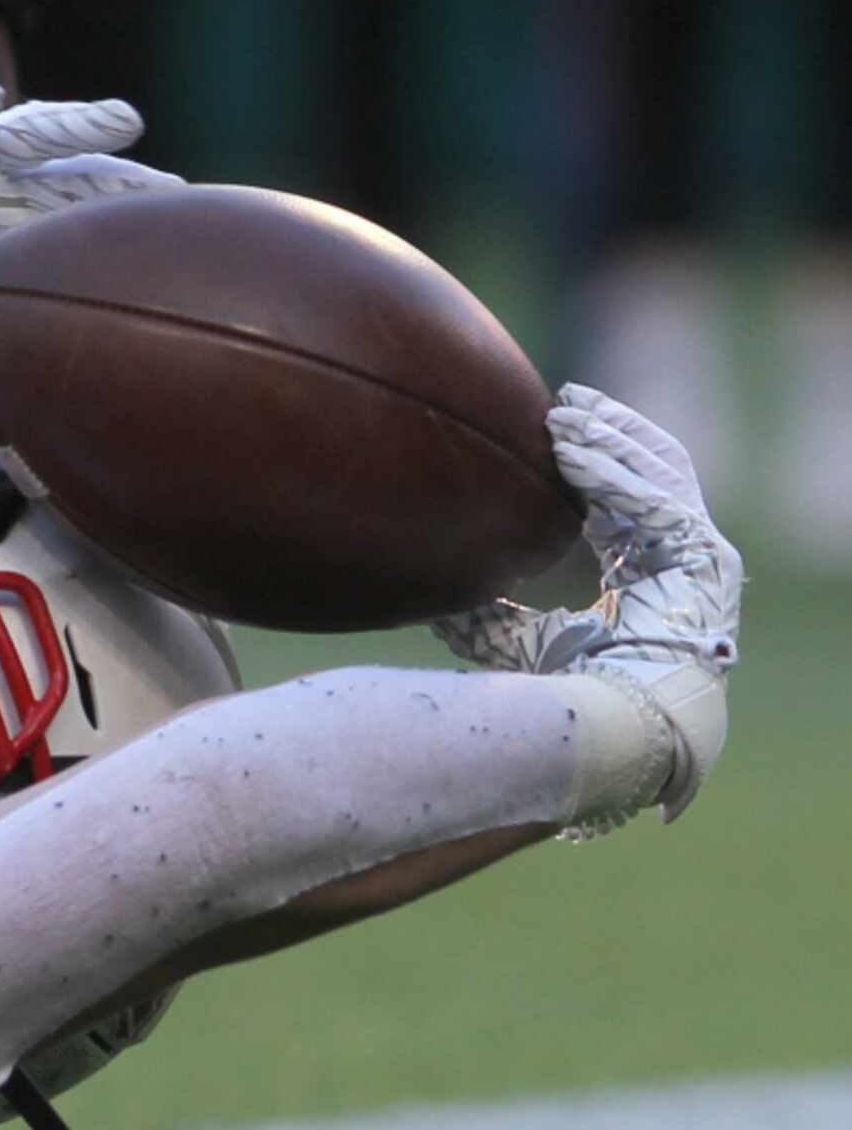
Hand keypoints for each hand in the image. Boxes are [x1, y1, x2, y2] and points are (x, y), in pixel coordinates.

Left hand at [435, 384, 740, 821]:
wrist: (622, 726)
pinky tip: (572, 453)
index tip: (553, 433)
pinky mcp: (703, 558)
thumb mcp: (519, 642)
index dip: (596, 462)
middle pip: (650, 470)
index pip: (626, 499)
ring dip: (612, 437)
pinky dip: (613, 471)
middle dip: (610, 431)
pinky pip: (657, 498)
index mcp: (645, 570)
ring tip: (566, 414)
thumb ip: (486, 616)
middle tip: (564, 403)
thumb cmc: (580, 692)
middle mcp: (677, 557)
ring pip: (661, 472)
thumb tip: (425, 600)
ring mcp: (698, 556)